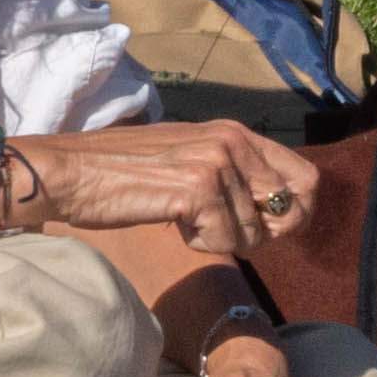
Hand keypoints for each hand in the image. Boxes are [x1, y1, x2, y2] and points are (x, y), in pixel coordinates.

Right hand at [0, 120, 314, 258]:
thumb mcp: (188, 160)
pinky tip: (173, 224)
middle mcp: (232, 141)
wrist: (72, 172)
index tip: (264, 230)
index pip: (305, 177)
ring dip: (220, 239)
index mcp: (235, 132)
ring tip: (182, 218)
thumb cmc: (122, 173)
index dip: (295, 213)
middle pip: (290, 209)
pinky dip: (201, 244)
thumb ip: (233, 175)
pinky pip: (225, 240)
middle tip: (216, 230)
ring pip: (255, 232)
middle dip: (260, 233)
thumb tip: (278, 212)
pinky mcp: (199, 188)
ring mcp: (217, 162)